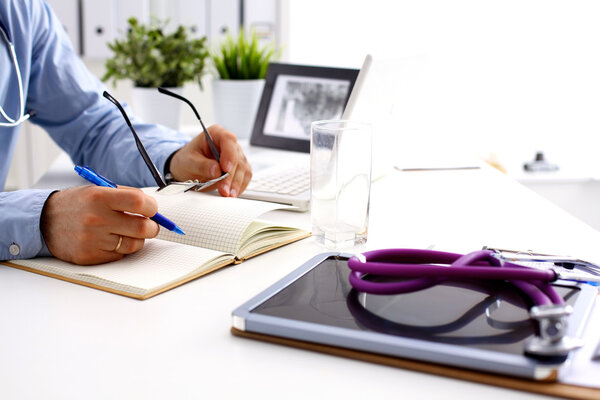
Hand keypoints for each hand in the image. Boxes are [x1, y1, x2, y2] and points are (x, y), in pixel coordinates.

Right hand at [40, 186, 159, 264]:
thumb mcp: (98, 190)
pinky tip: (111, 240)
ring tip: (127, 232)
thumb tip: (154, 210)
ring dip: (137, 239)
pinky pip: (120, 255)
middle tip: (149, 225)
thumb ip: (126, 197)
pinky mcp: (90, 256)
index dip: (152, 208)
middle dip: (152, 227)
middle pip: (142, 228)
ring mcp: (92, 240)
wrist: (45, 221)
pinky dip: (121, 249)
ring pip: (134, 245)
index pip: (139, 202)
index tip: (151, 210)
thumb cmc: (79, 204)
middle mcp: (96, 218)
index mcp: (100, 197)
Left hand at [168, 124, 251, 196]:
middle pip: (237, 158)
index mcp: (216, 134)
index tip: (226, 169)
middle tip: (224, 189)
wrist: (188, 168)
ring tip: (228, 194)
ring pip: (243, 168)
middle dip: (231, 176)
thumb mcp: (188, 161)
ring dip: (237, 183)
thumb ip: (202, 165)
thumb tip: (216, 170)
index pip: (228, 140)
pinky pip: (245, 176)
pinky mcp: (239, 167)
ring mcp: (236, 155)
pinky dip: (240, 186)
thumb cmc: (187, 159)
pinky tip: (233, 193)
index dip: (229, 154)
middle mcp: (228, 143)